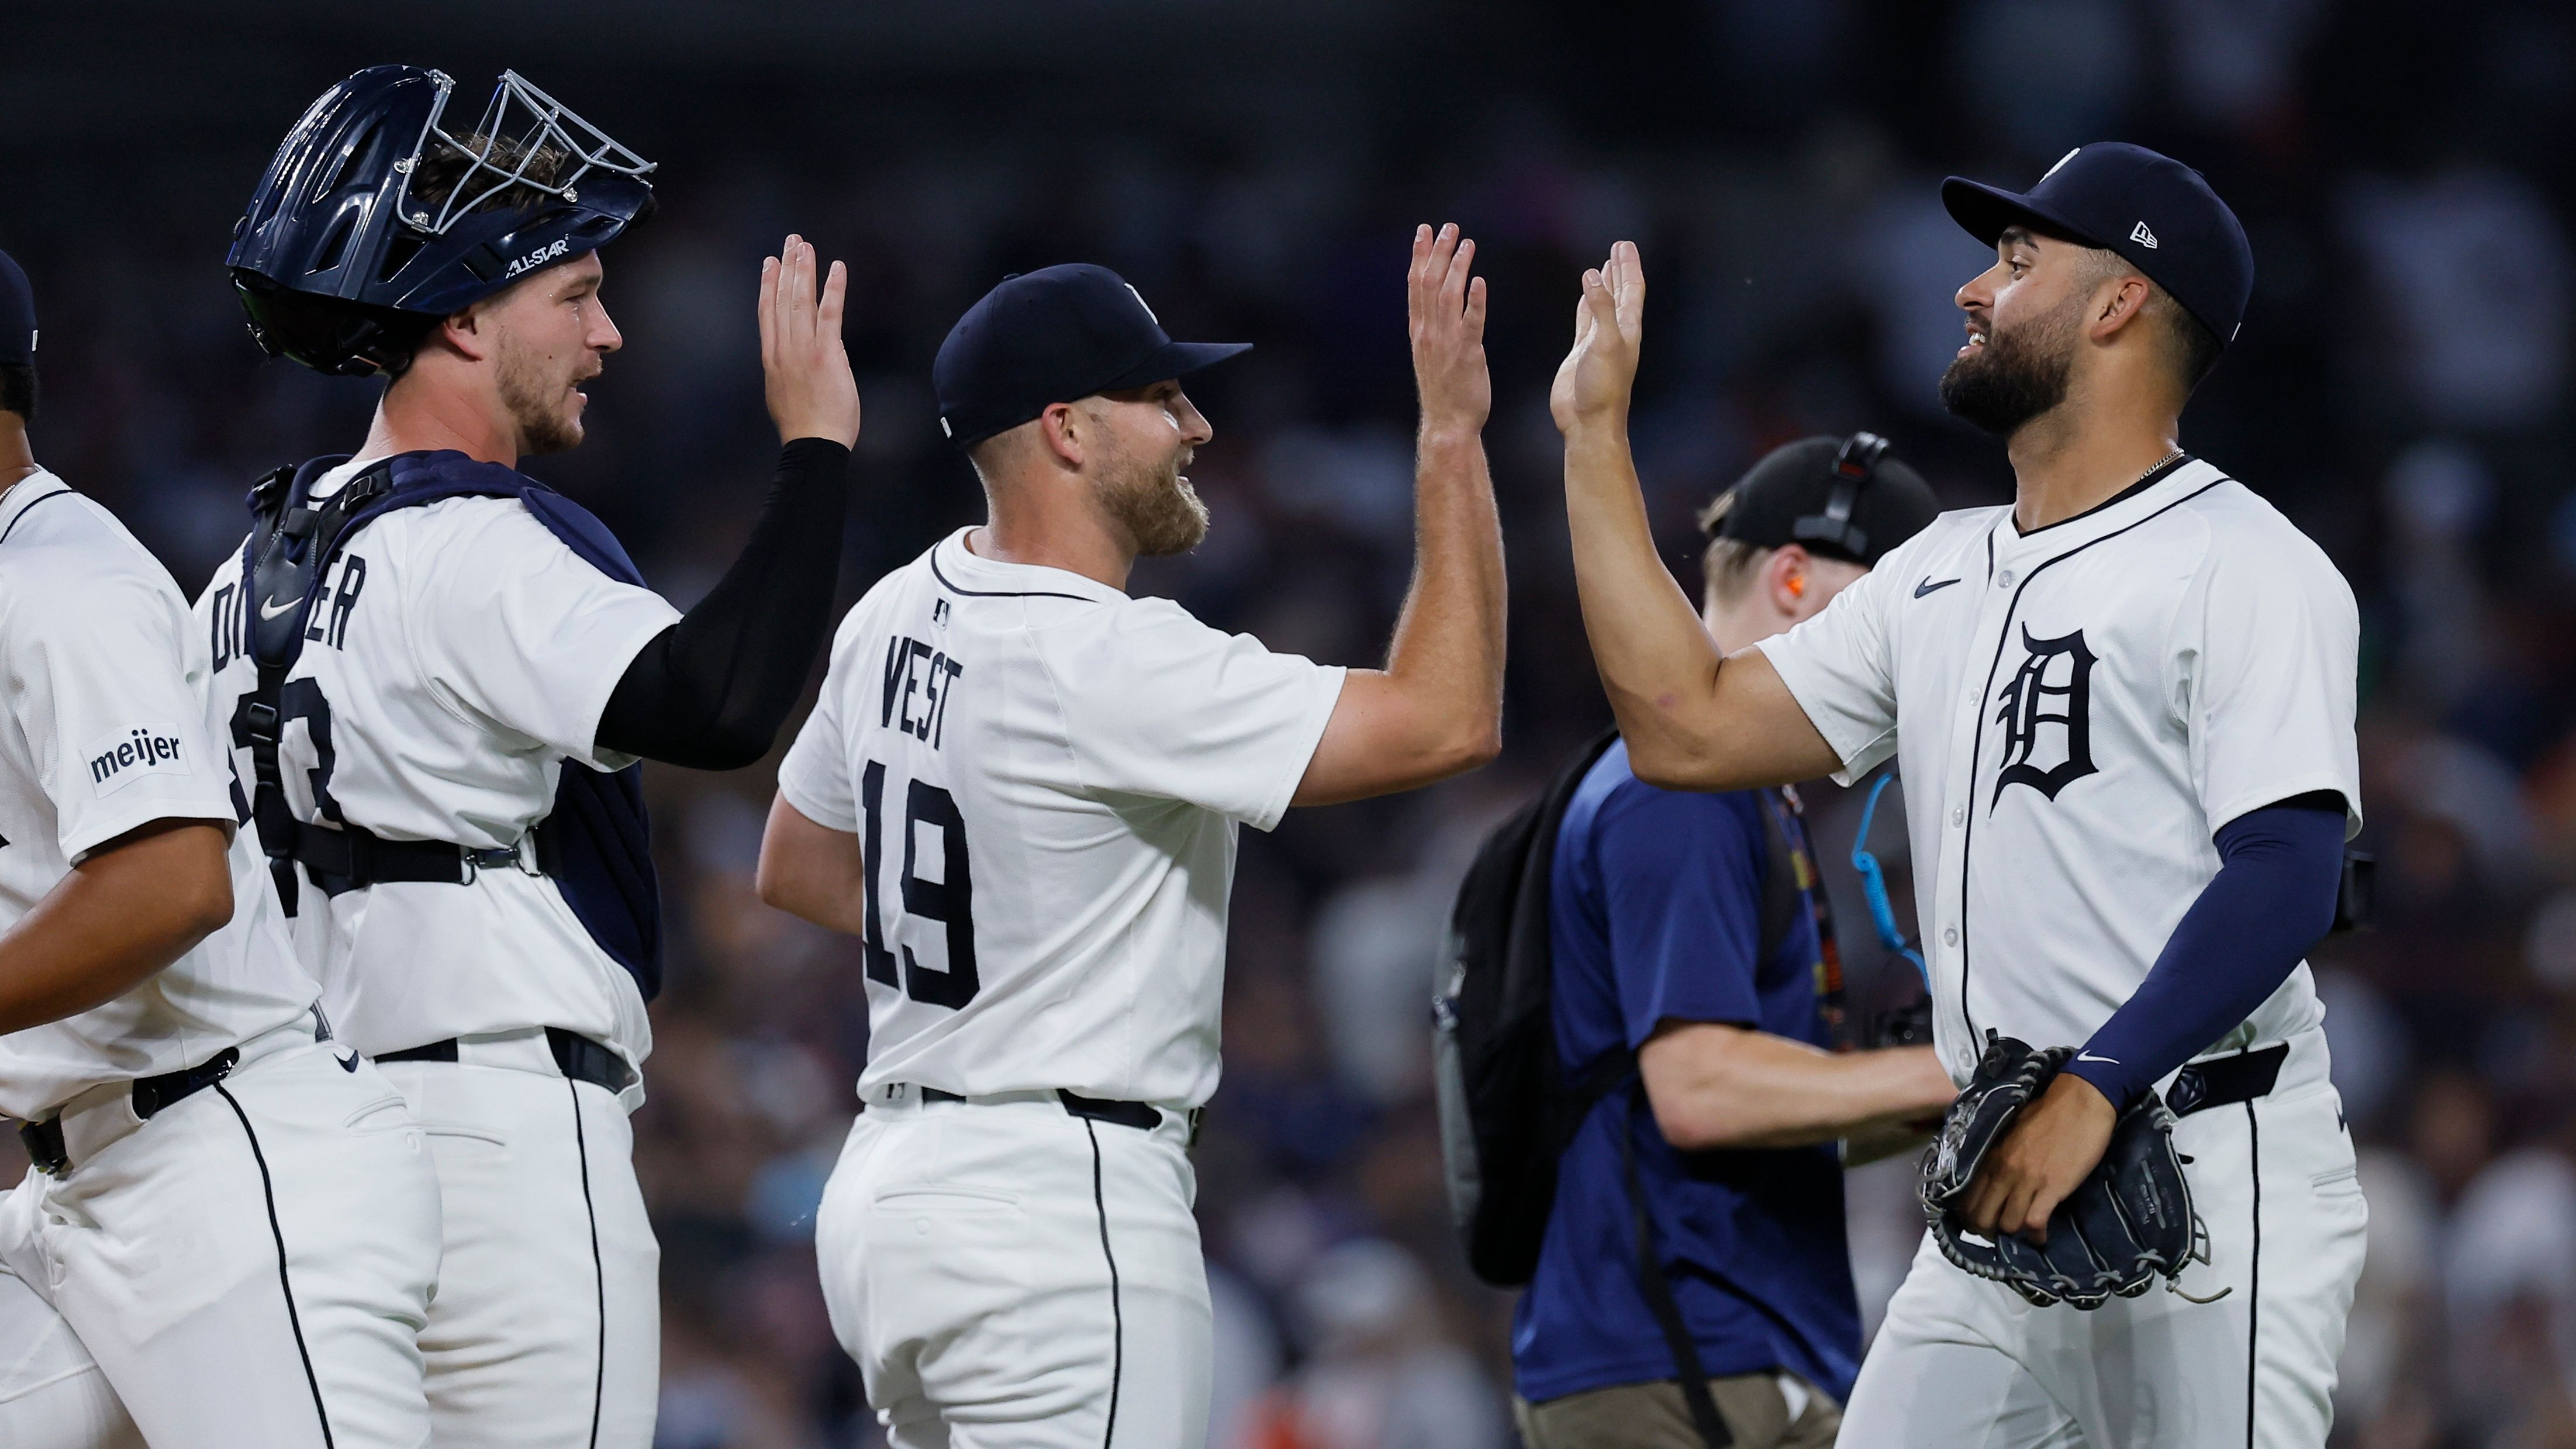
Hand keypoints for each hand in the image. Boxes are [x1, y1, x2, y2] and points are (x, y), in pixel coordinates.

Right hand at [759, 234, 859, 447]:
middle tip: (791, 241)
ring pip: (800, 300)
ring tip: (805, 245)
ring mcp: (803, 350)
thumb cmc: (805, 428)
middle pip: (782, 299)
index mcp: (772, 359)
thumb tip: (796, 361)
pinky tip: (836, 267)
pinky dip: (833, 288)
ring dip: (804, 269)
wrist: (814, 446)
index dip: (768, 285)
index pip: (767, 313)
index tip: (769, 263)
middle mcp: (784, 349)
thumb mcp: (786, 395)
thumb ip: (789, 371)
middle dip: (787, 266)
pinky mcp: (826, 354)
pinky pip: (830, 313)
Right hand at [1409, 223, 1489, 437]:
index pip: (1416, 285)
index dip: (1420, 255)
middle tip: (1448, 227)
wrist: (1448, 424)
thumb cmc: (1444, 391)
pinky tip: (1478, 280)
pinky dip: (1473, 301)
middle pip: (1430, 284)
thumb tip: (1437, 305)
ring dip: (1456, 267)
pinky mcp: (1467, 355)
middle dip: (1438, 252)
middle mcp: (1429, 333)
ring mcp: (1446, 344)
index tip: (1424, 231)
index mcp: (1420, 331)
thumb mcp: (1431, 354)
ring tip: (1467, 243)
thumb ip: (1434, 328)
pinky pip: (1470, 324)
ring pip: (1448, 297)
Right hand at [1549, 240, 1644, 433]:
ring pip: (1604, 304)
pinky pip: (1586, 320)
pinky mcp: (1582, 351)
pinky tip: (1585, 295)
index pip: (1632, 289)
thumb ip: (1600, 309)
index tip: (1624, 244)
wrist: (1588, 421)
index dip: (1629, 266)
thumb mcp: (1604, 343)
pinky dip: (1586, 304)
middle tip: (1619, 246)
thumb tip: (1592, 275)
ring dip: (1605, 284)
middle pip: (1621, 292)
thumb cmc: (1603, 387)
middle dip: (1620, 269)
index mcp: (1628, 329)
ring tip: (1604, 265)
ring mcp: (1599, 341)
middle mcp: (1617, 332)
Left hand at [1959, 1072, 2117, 1243]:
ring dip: (2016, 1236)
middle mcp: (2003, 1170)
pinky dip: (2037, 1236)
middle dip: (1988, 1233)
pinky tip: (2042, 1236)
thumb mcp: (2011, 1133)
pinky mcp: (2052, 1187)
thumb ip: (2000, 1156)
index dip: (1971, 1219)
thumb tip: (1994, 1177)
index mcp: (1991, 1157)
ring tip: (2024, 1234)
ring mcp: (2026, 1180)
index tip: (1982, 1225)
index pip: (1966, 1200)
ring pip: (2007, 1225)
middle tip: (2002, 1237)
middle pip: (1981, 1218)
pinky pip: (2035, 1222)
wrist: (2080, 1101)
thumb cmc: (2048, 1114)